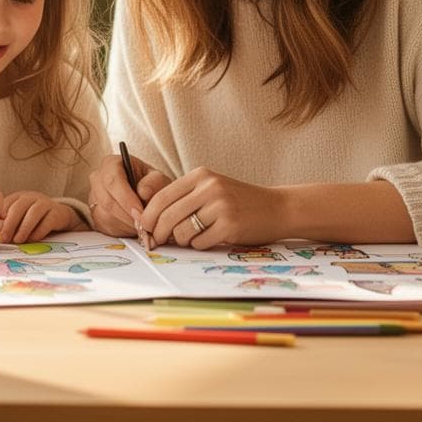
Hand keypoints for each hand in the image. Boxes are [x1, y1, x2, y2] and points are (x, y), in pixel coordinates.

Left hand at [0, 191, 81, 243]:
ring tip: (17, 240)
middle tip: (4, 238)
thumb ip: (9, 223)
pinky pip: (47, 221)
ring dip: (24, 228)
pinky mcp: (56, 213)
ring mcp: (45, 203)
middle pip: (18, 207)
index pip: (6, 204)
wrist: (60, 215)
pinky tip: (32, 240)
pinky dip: (39, 232)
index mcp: (19, 197)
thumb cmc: (35, 219)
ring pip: (33, 213)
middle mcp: (31, 197)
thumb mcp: (21, 217)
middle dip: (10, 224)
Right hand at [88, 153, 170, 235]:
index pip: (113, 180)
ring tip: (142, 224)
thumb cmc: (150, 184)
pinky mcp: (95, 214)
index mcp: (111, 164)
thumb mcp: (158, 178)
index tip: (140, 211)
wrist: (146, 195)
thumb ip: (154, 182)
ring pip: (106, 216)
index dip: (126, 198)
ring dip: (126, 223)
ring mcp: (94, 197)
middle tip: (144, 223)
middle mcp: (98, 178)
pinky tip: (133, 225)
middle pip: (107, 201)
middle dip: (128, 215)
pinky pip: (106, 226)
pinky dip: (122, 229)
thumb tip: (143, 192)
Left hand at [140, 167, 283, 248]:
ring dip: (182, 240)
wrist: (277, 208)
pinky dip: (200, 245)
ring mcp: (220, 206)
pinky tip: (212, 239)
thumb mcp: (211, 188)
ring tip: (194, 237)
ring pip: (182, 232)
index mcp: (200, 175)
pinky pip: (200, 243)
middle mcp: (209, 187)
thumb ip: (185, 199)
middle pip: (167, 215)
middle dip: (158, 233)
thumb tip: (152, 221)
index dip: (148, 215)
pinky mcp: (230, 226)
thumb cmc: (239, 201)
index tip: (144, 228)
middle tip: (157, 242)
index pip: (161, 196)